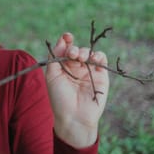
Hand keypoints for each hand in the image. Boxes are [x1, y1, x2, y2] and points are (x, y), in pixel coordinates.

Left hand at [45, 32, 108, 147]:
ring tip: (80, 58)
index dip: (66, 40)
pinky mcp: (101, 76)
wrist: (73, 116)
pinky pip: (101, 60)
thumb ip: (55, 57)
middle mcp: (75, 67)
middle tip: (72, 55)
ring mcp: (88, 71)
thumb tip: (61, 40)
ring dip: (84, 51)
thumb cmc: (59, 98)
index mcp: (63, 66)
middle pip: (76, 50)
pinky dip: (98, 55)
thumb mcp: (51, 76)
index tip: (67, 37)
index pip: (65, 48)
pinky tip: (93, 59)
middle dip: (74, 49)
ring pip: (89, 53)